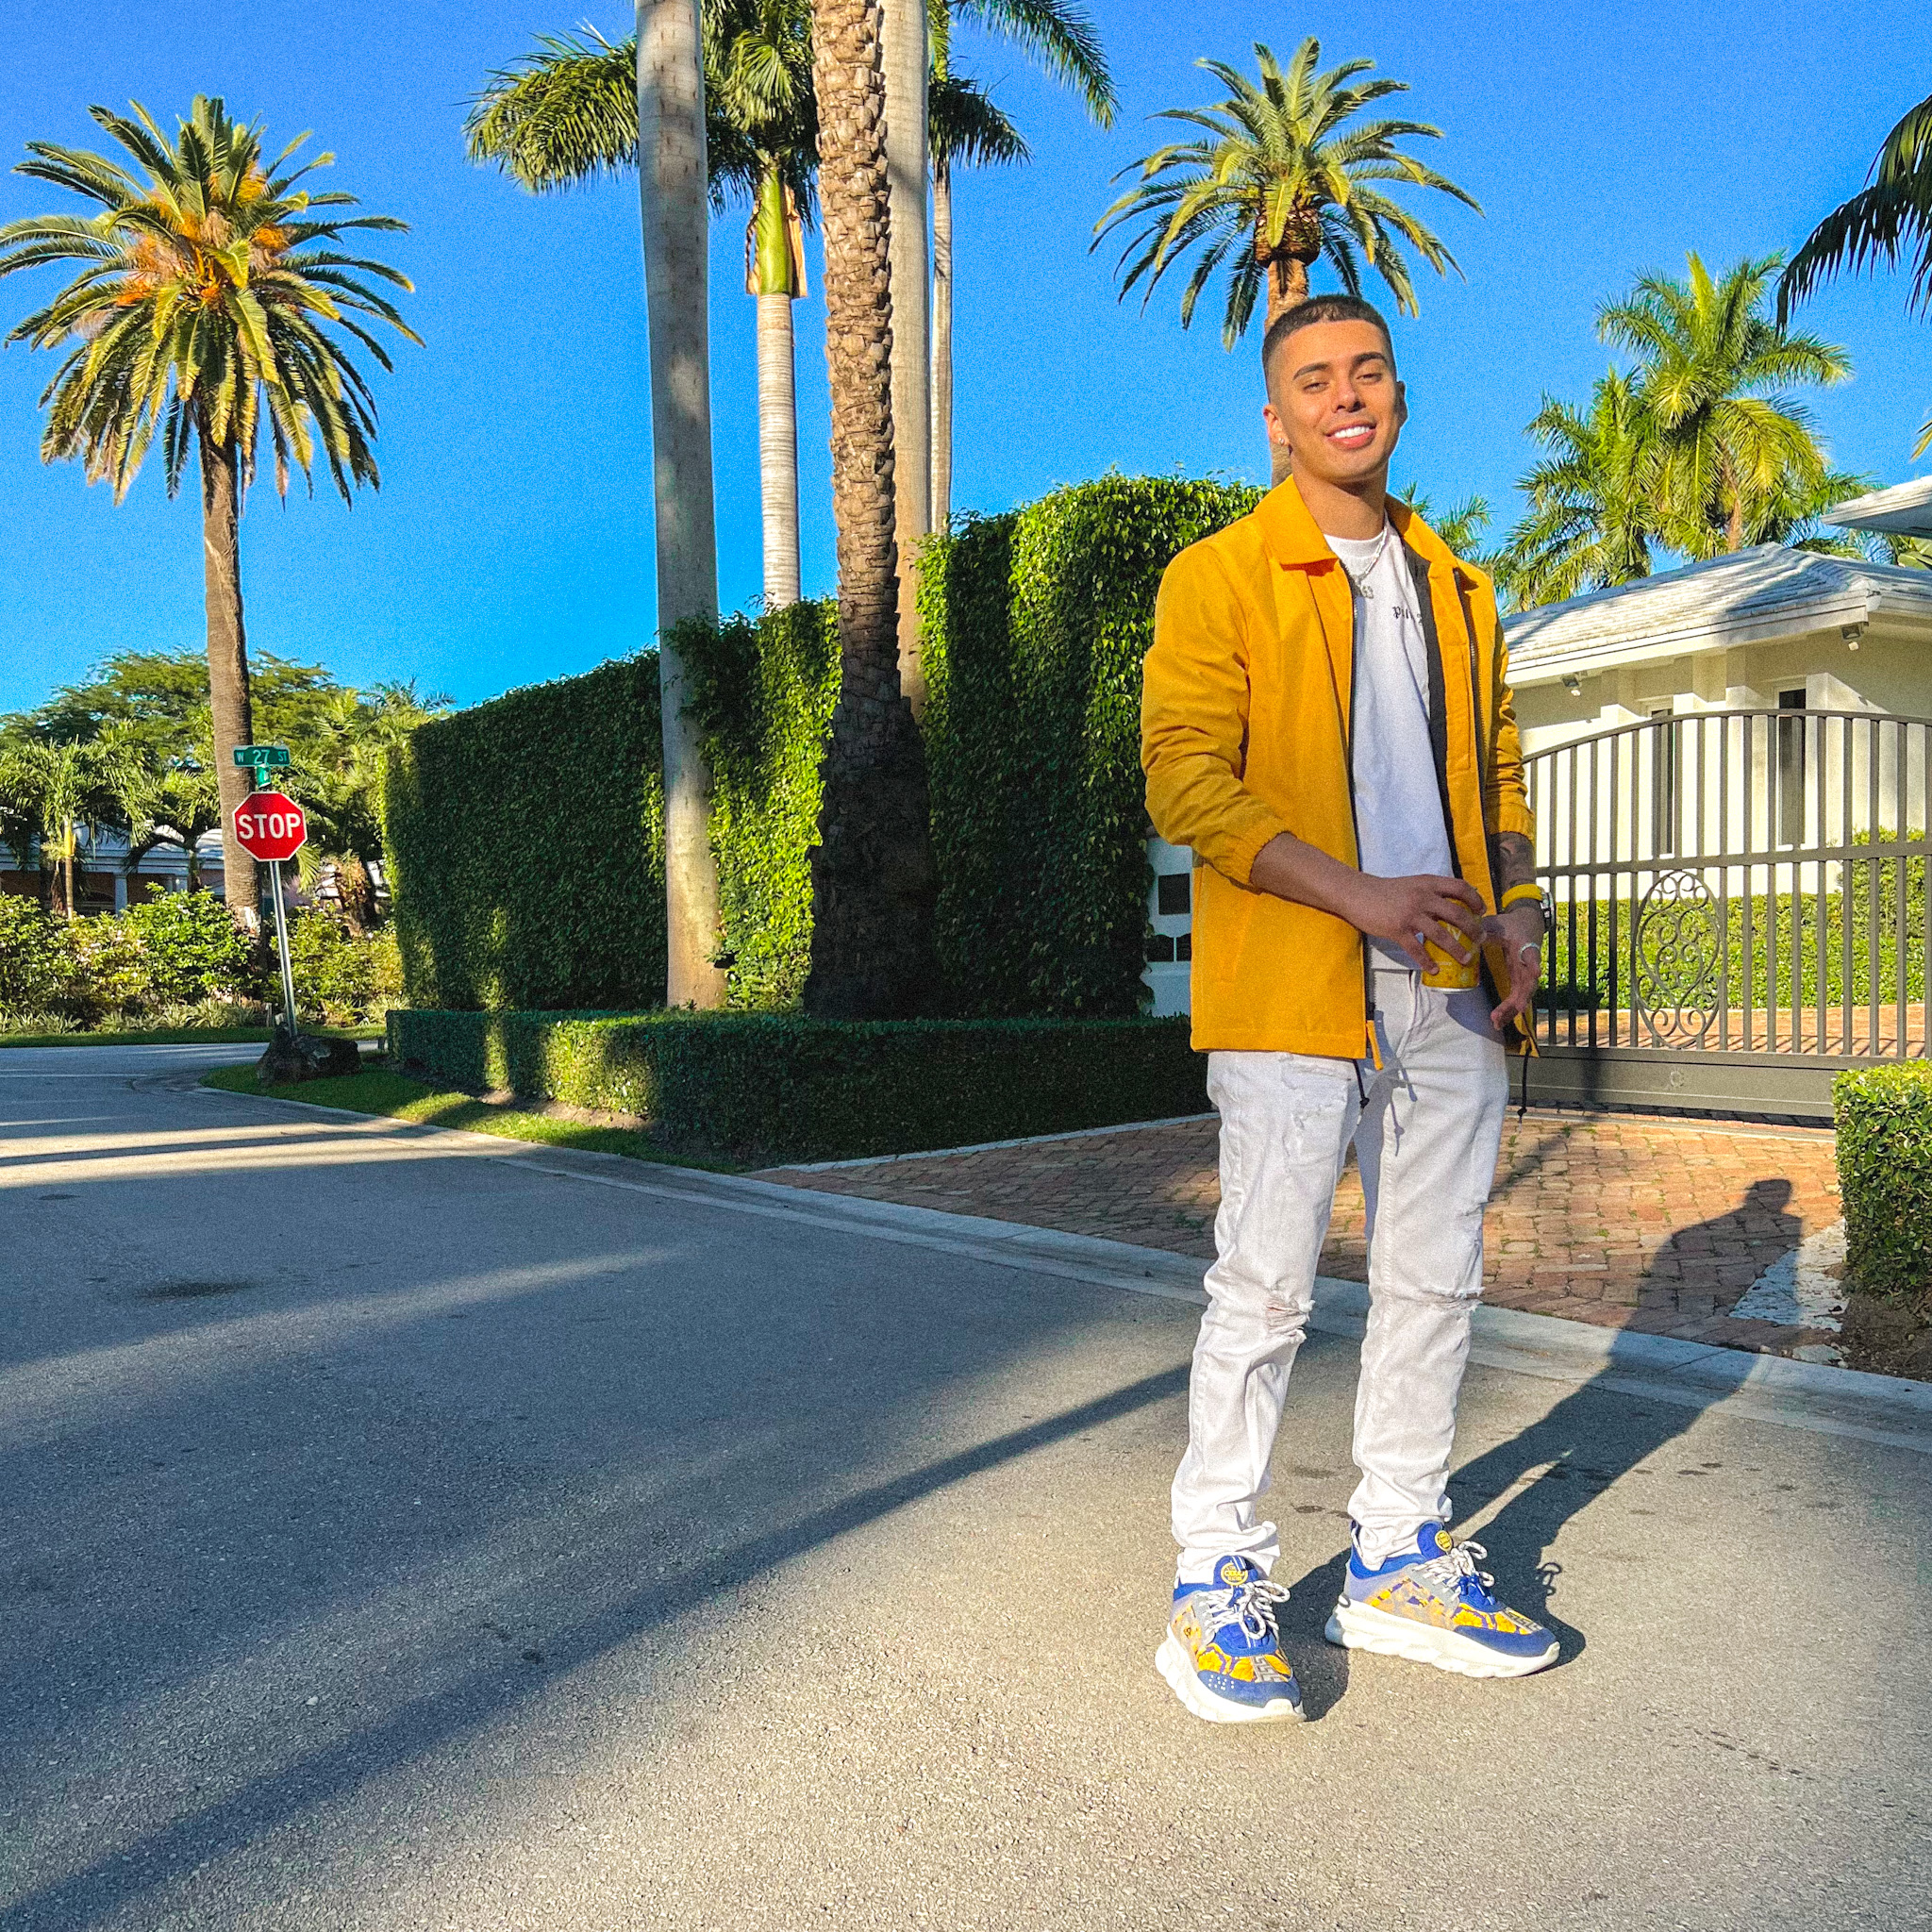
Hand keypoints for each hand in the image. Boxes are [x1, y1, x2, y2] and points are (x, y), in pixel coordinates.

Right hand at [1344, 872, 1483, 973]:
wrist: (1357, 893)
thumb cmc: (1385, 890)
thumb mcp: (1412, 884)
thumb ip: (1430, 893)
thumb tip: (1449, 907)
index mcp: (1428, 883)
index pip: (1460, 887)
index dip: (1475, 899)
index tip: (1481, 911)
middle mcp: (1423, 897)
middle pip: (1457, 914)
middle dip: (1473, 929)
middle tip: (1480, 939)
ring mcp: (1410, 915)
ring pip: (1441, 935)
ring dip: (1457, 949)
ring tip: (1466, 959)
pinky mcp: (1397, 930)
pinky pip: (1417, 949)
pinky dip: (1427, 962)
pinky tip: (1434, 970)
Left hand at [1484, 902, 1543, 1031]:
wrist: (1527, 923)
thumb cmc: (1510, 924)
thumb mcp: (1497, 923)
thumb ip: (1484, 929)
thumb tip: (1469, 937)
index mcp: (1525, 945)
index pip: (1532, 955)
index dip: (1533, 963)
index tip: (1535, 972)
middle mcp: (1529, 963)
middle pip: (1528, 984)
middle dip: (1517, 1000)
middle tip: (1503, 1012)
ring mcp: (1526, 974)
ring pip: (1523, 995)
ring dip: (1510, 1010)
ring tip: (1496, 1022)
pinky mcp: (1521, 981)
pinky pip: (1517, 998)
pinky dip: (1508, 1010)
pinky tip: (1497, 1023)